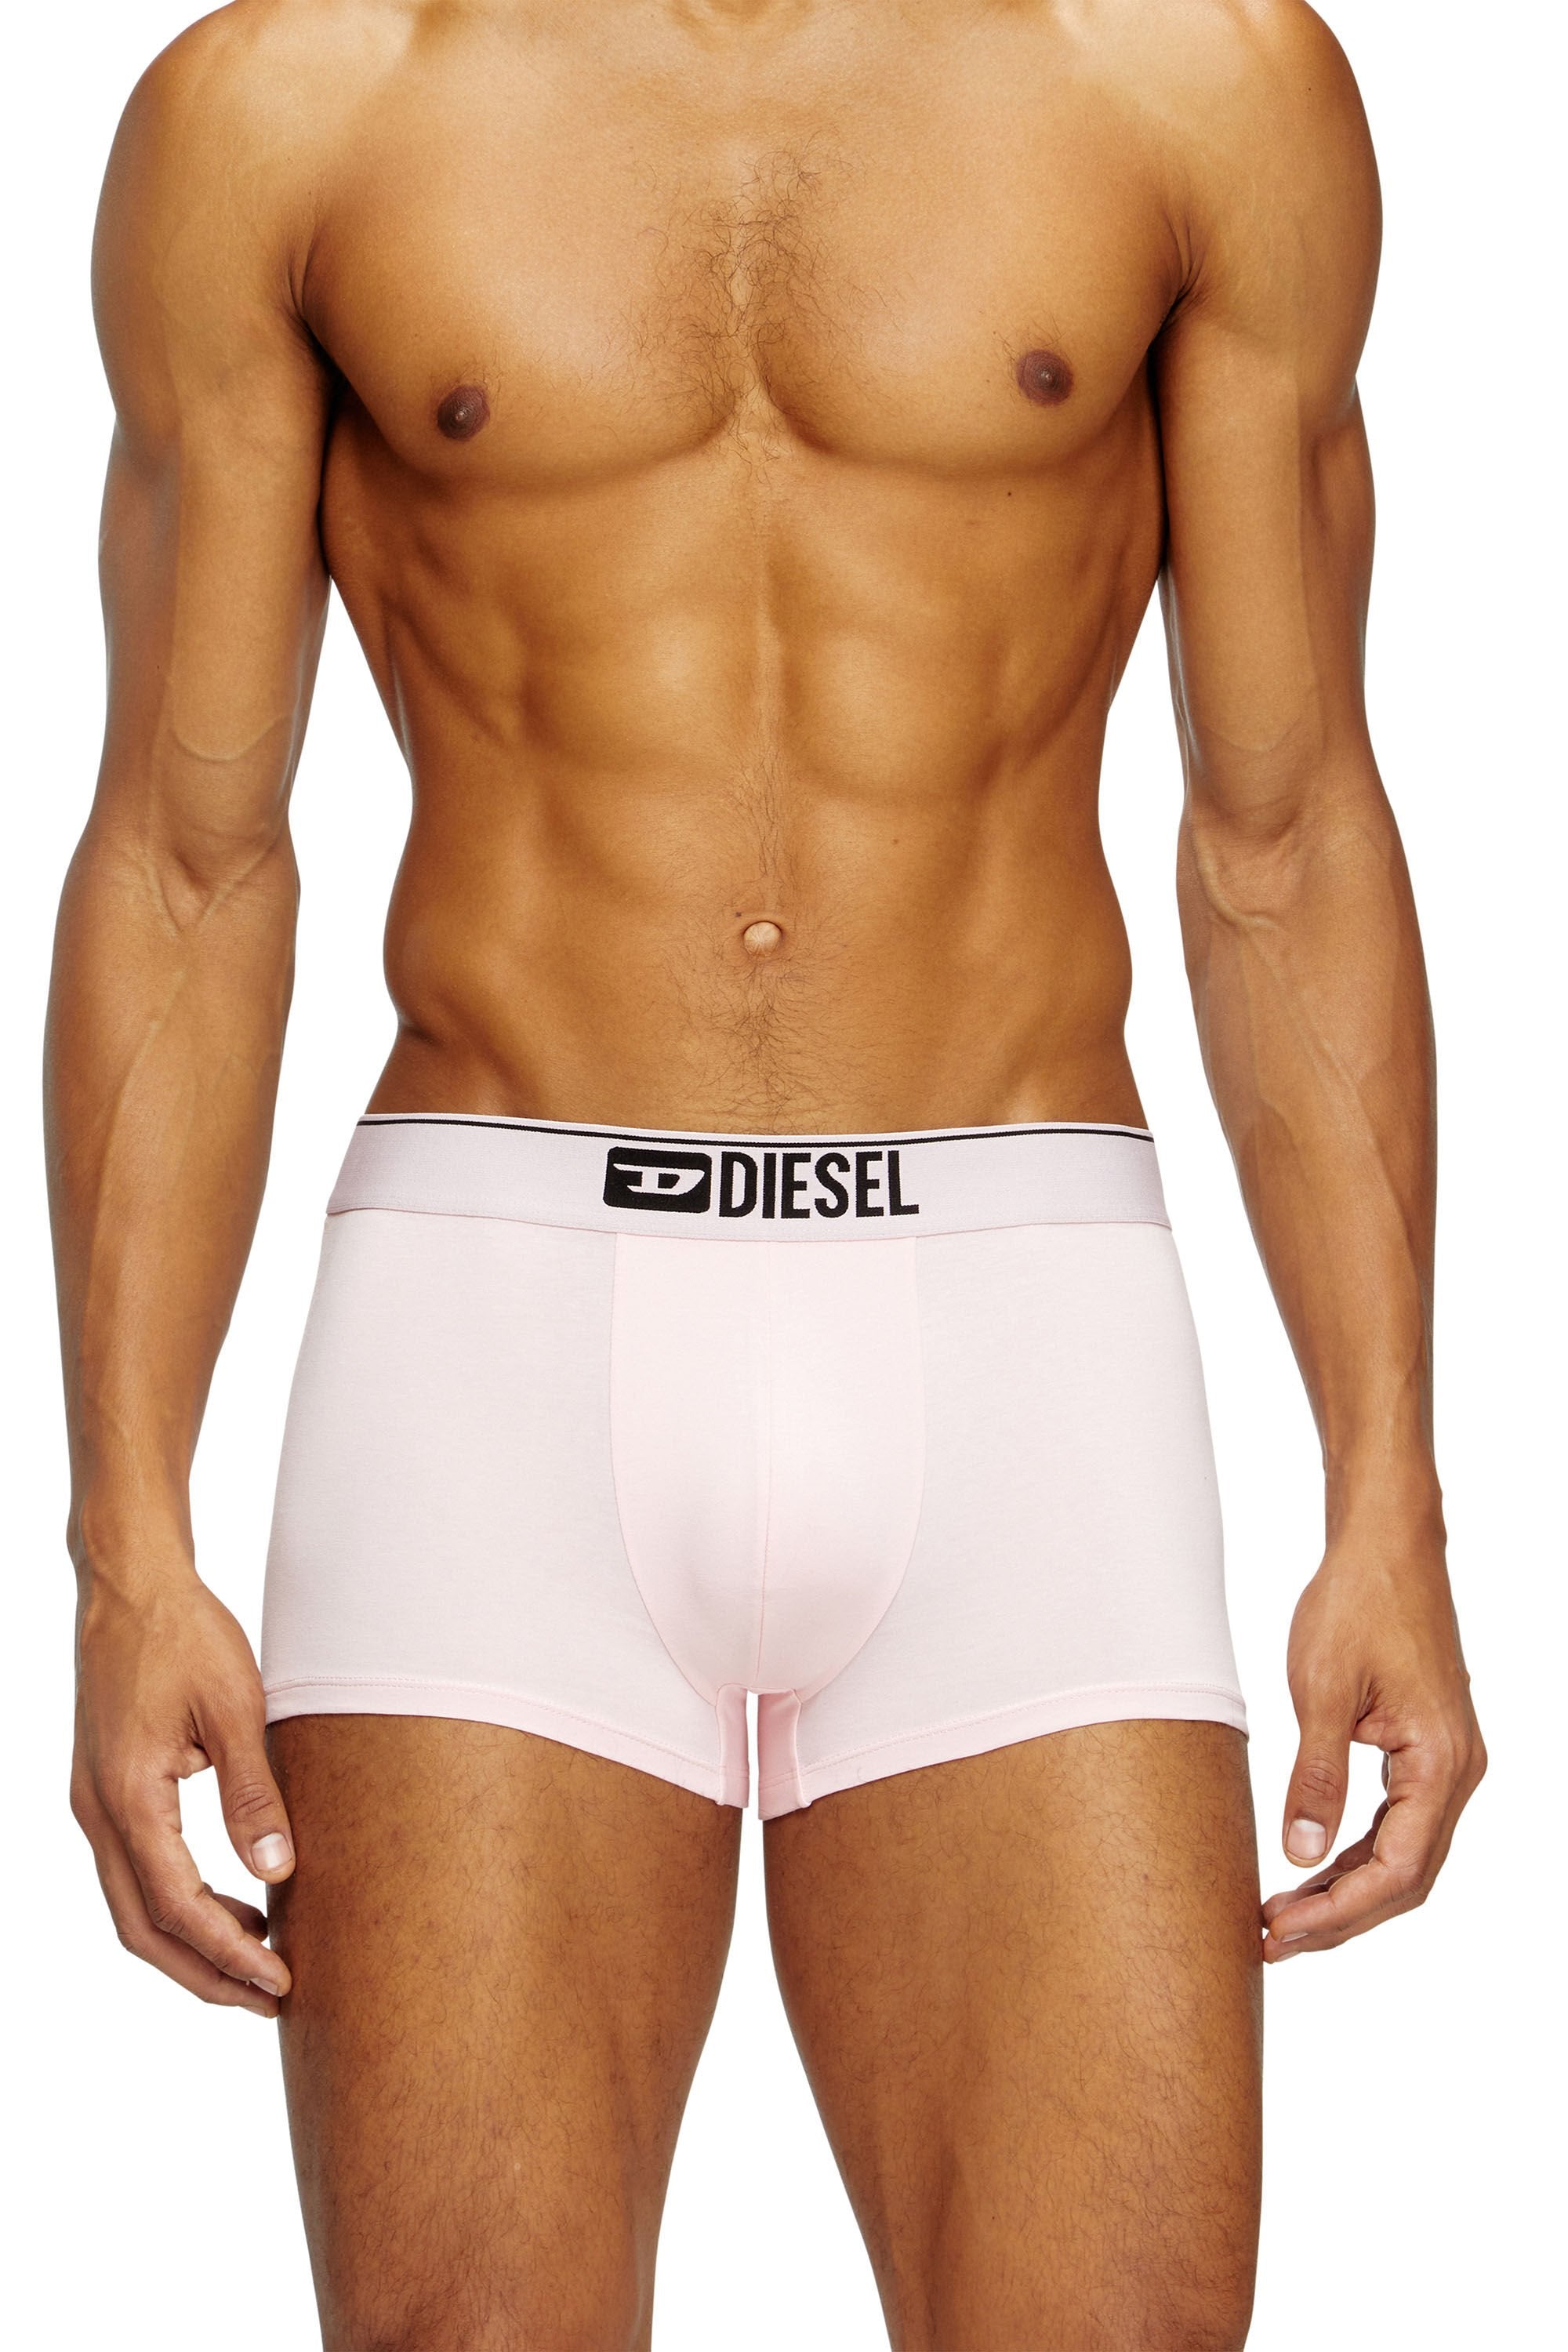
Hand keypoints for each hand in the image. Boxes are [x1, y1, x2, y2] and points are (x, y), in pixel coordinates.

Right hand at [71, 1569, 295, 2015]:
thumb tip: (278, 1874)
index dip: (228, 1955)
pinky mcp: (104, 1790)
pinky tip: (232, 1899)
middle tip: (271, 1998)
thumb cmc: (185, 1634)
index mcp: (127, 1798)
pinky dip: (178, 1902)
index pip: (178, 1907)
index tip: (279, 1983)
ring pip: (133, 1907)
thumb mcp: (235, 1709)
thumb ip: (253, 1796)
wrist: (130, 1584)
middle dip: (204, 1974)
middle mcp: (97, 1812)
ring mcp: (93, 1803)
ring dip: (190, 1943)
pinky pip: (134, 1871)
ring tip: (259, 1957)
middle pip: (143, 1929)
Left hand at [1261, 1532, 1484, 1960]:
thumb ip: (1315, 1776)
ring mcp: (1447, 1761)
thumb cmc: (1357, 1602)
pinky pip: (1398, 1822)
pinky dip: (1356, 1852)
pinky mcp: (1426, 1749)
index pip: (1395, 1870)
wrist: (1387, 1542)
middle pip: (1405, 1877)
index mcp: (1441, 1762)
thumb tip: (1300, 1855)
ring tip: (1281, 1916)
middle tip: (1270, 1940)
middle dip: (1340, 1916)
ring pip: (1403, 1854)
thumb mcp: (1321, 1691)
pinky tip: (1311, 1868)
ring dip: (1346, 1890)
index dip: (1337, 1914)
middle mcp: (1457, 1770)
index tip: (1279, 1933)